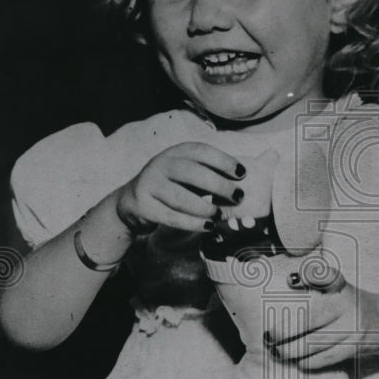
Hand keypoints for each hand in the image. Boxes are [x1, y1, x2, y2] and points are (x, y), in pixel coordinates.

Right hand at [116, 142, 245, 232]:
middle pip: (192, 173)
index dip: (223, 161)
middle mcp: (162, 164)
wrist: (134, 199)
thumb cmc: (173, 184)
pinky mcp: (144, 205)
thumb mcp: (188, 172)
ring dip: (204, 208)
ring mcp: (150, 184)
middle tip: (237, 197)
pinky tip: (208, 227)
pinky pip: (171, 217)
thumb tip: (243, 181)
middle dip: (218, 185)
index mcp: (176, 152)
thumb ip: (211, 173)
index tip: (242, 174)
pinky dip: (192, 223)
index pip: (201, 151)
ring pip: (180, 198)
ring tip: (219, 215)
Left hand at [266, 267, 378, 369]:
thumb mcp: (336, 286)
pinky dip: (310, 361)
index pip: (327, 277)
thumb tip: (290, 280)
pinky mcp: (356, 348)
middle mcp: (349, 305)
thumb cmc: (347, 303)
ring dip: (293, 350)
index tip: (291, 280)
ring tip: (276, 352)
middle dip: (286, 330)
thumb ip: (316, 280)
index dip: (310, 276)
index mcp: (341, 287)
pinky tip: (296, 362)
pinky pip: (328, 357)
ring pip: (318, 342)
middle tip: (268, 336)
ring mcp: (354, 328)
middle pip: (314, 318)